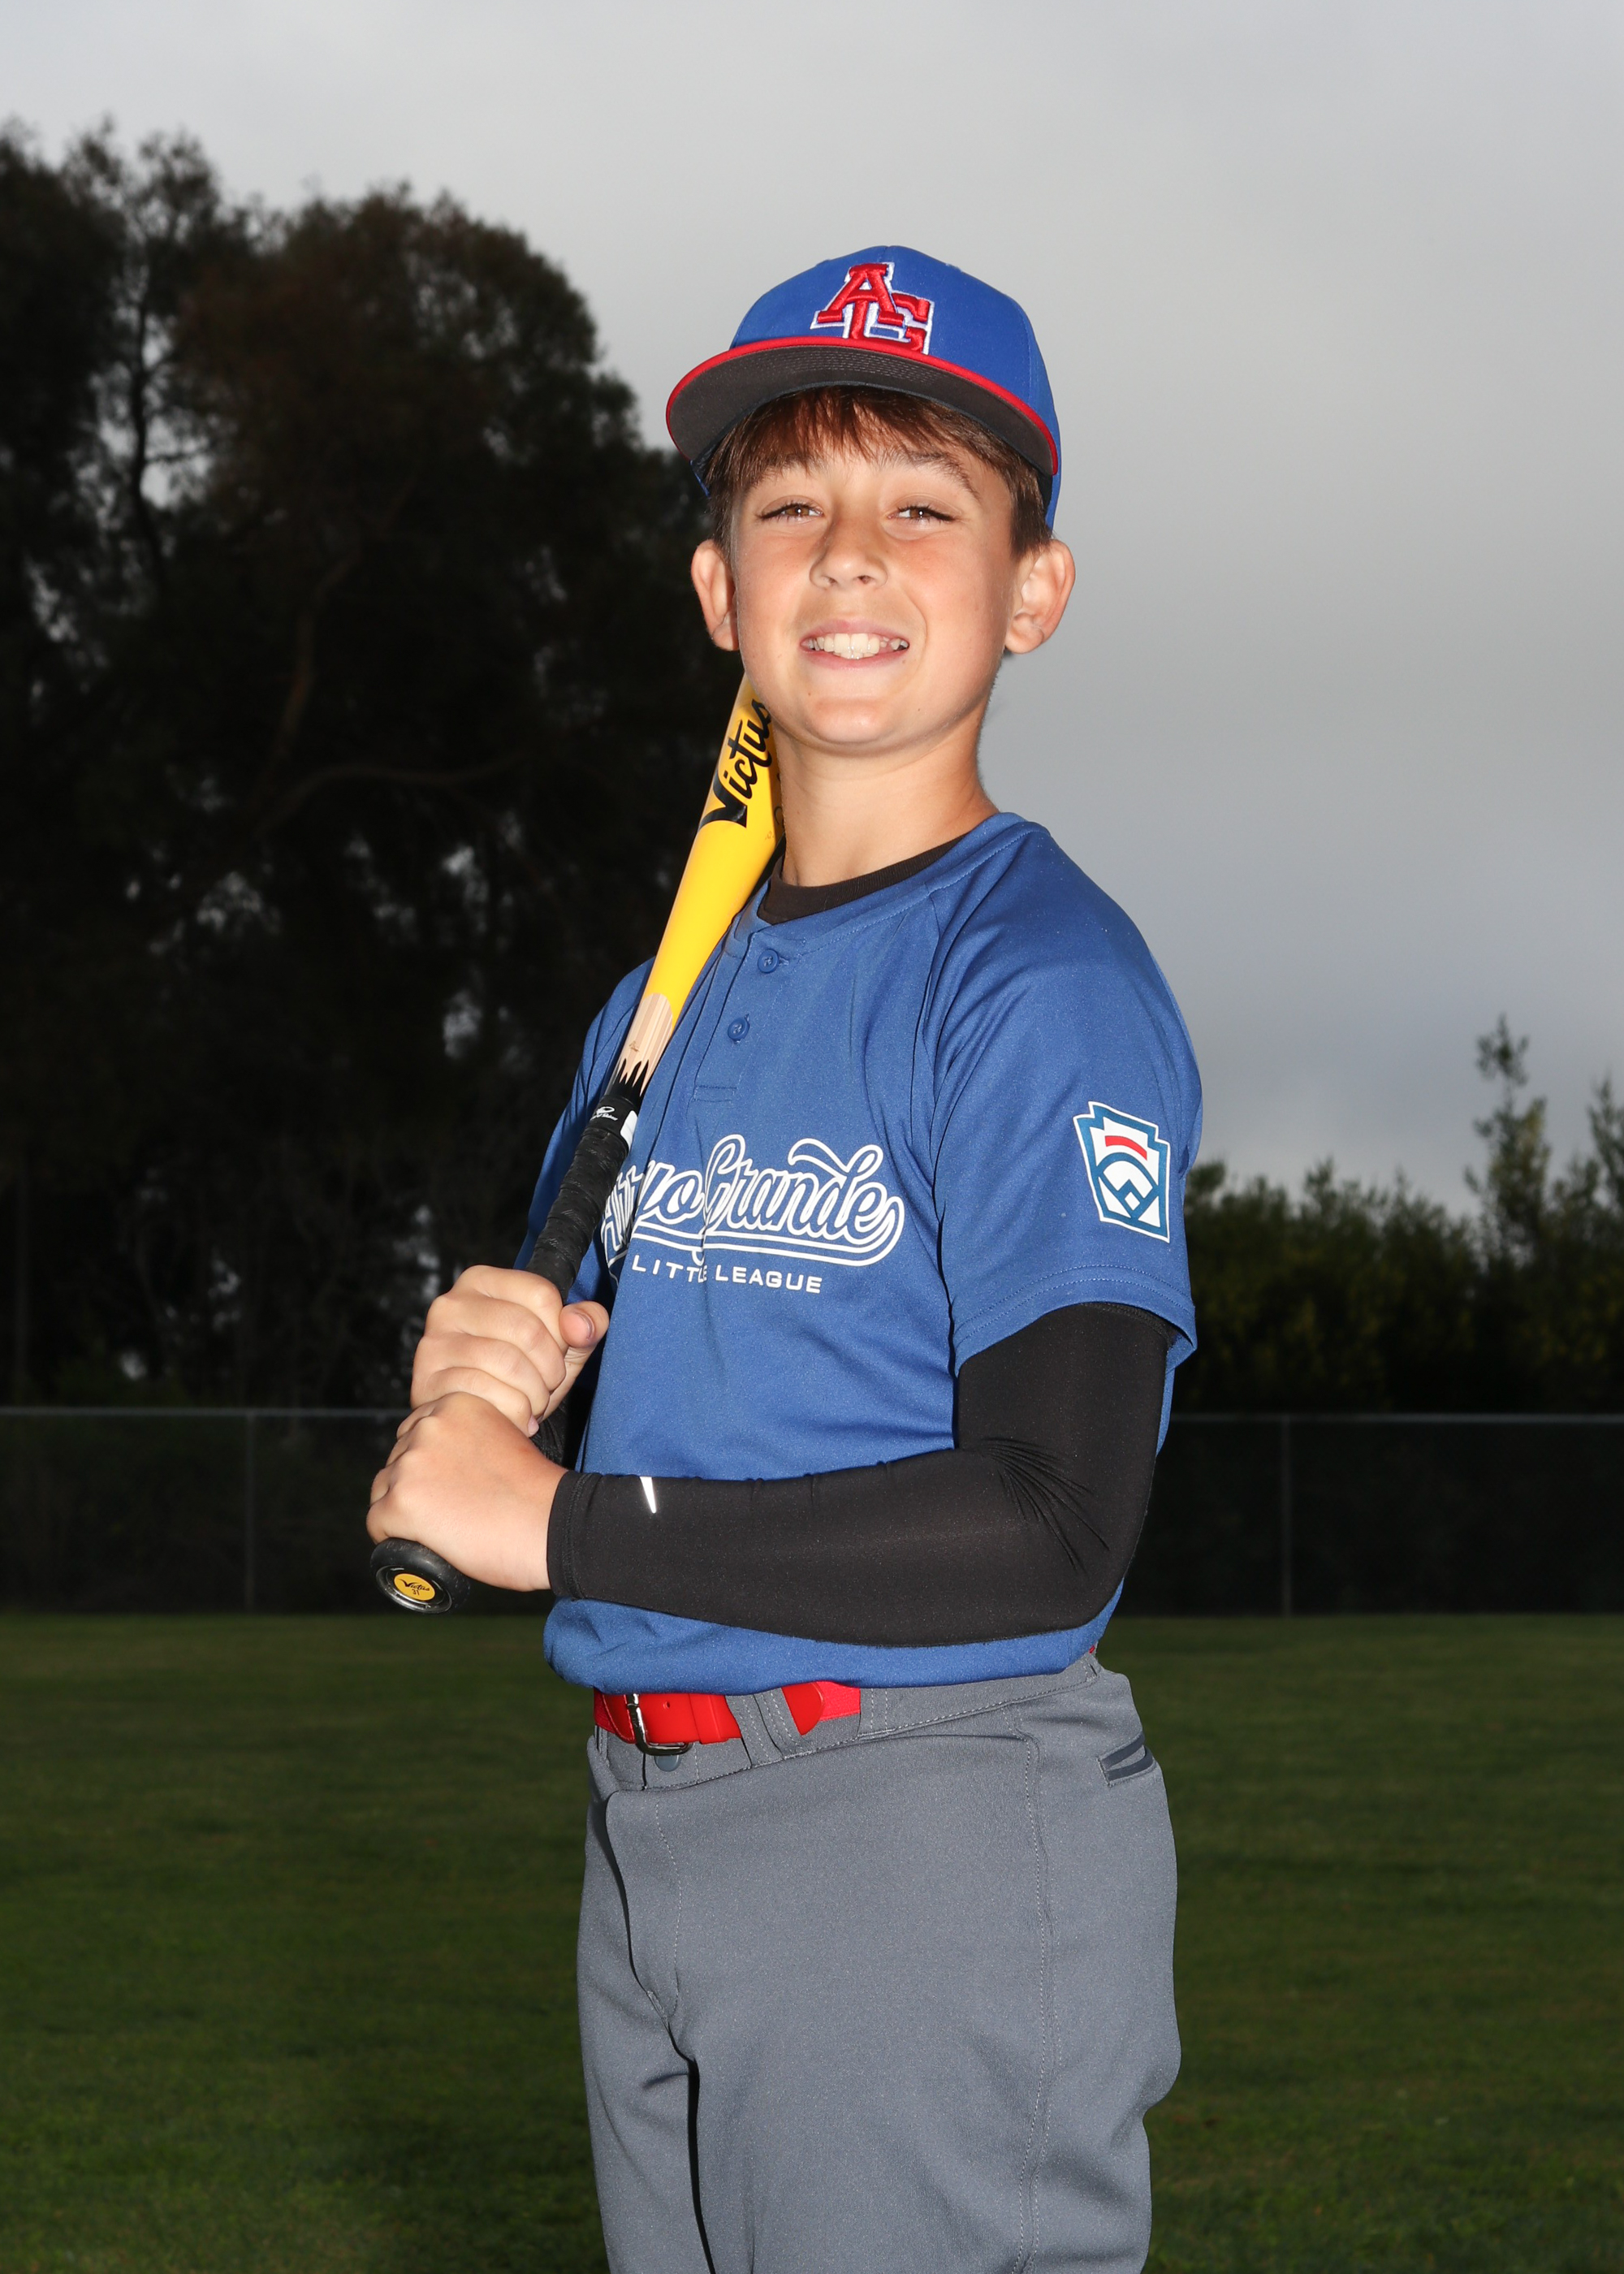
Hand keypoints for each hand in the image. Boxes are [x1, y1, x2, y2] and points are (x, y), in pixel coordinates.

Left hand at [367, 1392, 562, 1591]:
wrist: (553, 1524)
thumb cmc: (537, 1493)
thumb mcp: (505, 1439)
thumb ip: (471, 1439)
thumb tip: (443, 1466)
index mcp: (455, 1405)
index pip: (415, 1433)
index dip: (428, 1464)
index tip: (448, 1486)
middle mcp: (428, 1427)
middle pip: (397, 1461)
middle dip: (415, 1486)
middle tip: (447, 1511)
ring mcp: (412, 1464)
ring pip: (383, 1491)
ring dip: (405, 1512)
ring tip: (441, 1529)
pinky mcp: (401, 1502)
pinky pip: (377, 1523)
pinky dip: (394, 1538)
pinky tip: (423, 1543)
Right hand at [410, 1265, 609, 1432]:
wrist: (470, 1418)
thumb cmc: (517, 1375)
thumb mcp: (559, 1345)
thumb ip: (584, 1326)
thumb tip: (581, 1325)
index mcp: (483, 1281)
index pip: (542, 1294)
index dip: (562, 1332)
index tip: (558, 1354)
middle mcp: (452, 1303)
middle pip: (526, 1329)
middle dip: (550, 1368)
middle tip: (548, 1387)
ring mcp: (435, 1341)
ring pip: (507, 1362)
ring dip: (533, 1394)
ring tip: (534, 1404)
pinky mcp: (427, 1378)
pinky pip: (483, 1391)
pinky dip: (512, 1411)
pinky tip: (516, 1419)